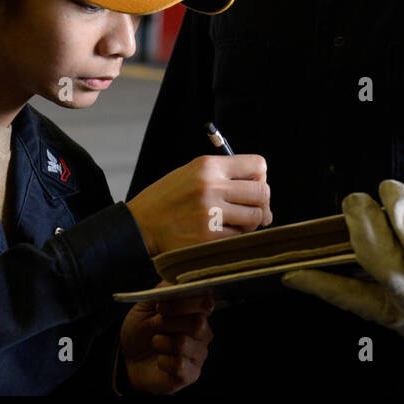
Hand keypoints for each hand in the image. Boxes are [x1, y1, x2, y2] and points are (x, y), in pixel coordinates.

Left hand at [119, 294, 214, 393]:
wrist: (127, 357)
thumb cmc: (141, 330)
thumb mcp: (146, 305)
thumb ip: (163, 291)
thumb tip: (177, 283)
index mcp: (196, 312)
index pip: (205, 302)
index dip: (183, 303)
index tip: (161, 307)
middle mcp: (202, 333)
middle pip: (198, 323)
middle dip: (169, 322)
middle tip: (154, 325)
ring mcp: (198, 354)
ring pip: (184, 344)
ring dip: (161, 342)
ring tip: (155, 342)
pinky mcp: (190, 374)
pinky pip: (179, 366)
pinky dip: (162, 361)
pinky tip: (159, 360)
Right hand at [126, 155, 270, 254]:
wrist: (140, 226)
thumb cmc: (168, 199)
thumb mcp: (191, 174)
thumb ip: (224, 175)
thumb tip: (262, 188)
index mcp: (207, 166)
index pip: (257, 164)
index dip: (260, 176)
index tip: (253, 185)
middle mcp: (211, 187)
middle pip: (262, 191)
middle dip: (261, 201)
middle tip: (253, 208)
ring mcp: (210, 214)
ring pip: (255, 216)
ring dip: (252, 221)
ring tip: (237, 222)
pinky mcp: (209, 238)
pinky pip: (241, 237)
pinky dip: (237, 237)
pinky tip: (223, 233)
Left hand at [282, 179, 403, 356]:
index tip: (393, 188)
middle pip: (389, 272)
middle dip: (367, 233)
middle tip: (356, 198)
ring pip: (365, 290)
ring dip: (337, 259)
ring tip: (315, 231)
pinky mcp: (392, 319)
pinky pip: (354, 304)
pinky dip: (325, 288)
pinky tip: (295, 273)